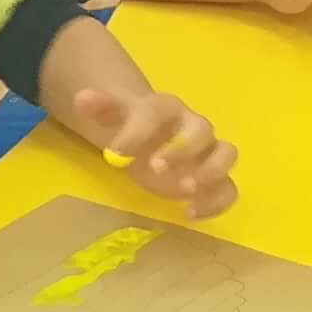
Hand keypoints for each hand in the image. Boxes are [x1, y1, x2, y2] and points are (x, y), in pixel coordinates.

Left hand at [65, 83, 236, 221]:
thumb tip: (82, 98)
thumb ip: (102, 109)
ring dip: (211, 172)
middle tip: (155, 169)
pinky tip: (190, 213)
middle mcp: (195, 127)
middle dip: (182, 150)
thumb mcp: (114, 118)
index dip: (138, 131)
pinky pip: (229, 188)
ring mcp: (209, 153)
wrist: (153, 138)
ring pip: (227, 154)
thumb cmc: (134, 128)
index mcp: (167, 108)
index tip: (115, 153)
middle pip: (203, 130)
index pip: (157, 111)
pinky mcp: (216, 180)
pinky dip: (217, 201)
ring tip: (184, 190)